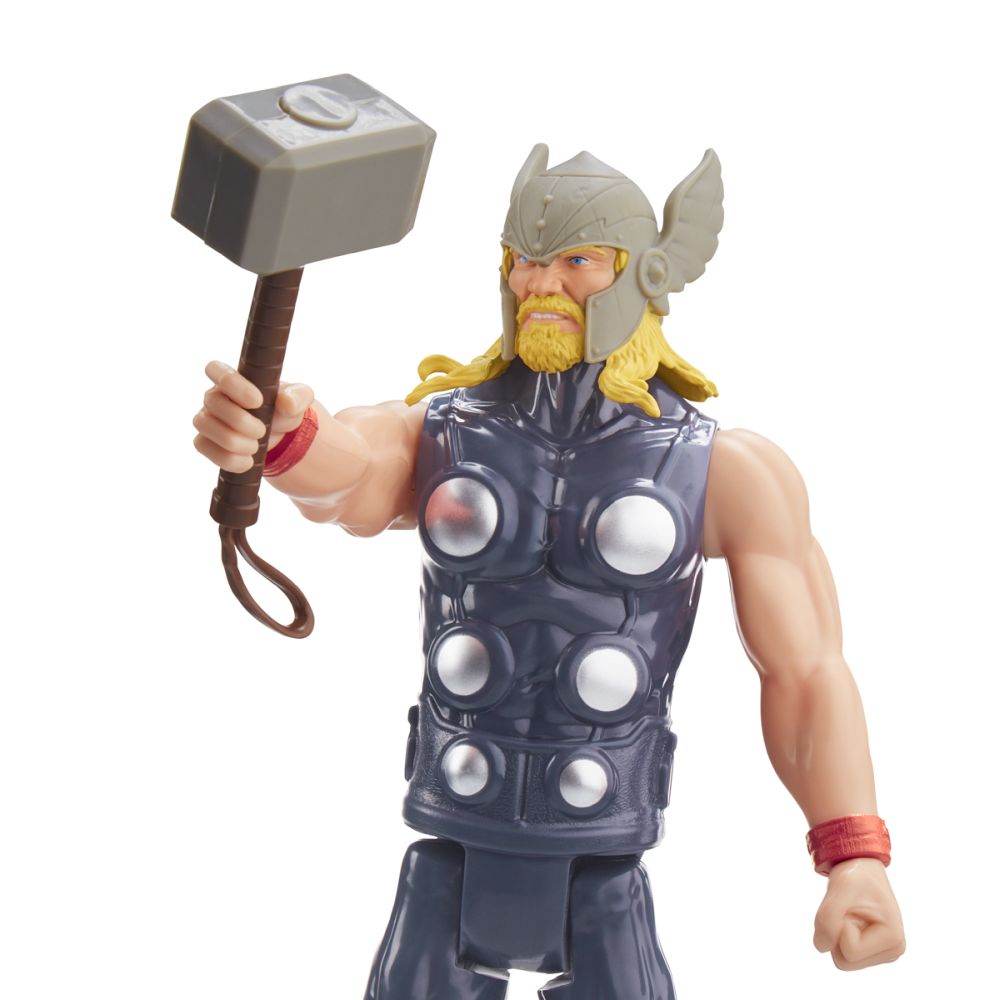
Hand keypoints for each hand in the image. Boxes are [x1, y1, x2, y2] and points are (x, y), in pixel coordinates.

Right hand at [193, 361, 314, 472]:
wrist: (279, 437)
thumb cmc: (284, 410)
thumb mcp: (298, 400)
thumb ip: (297, 397)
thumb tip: (286, 402)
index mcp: (233, 380)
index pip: (216, 369)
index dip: (234, 385)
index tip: (257, 401)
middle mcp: (214, 397)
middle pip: (212, 402)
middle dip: (240, 421)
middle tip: (262, 431)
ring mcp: (206, 419)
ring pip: (205, 425)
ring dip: (234, 441)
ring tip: (256, 447)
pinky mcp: (205, 441)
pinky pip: (203, 447)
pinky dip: (228, 458)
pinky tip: (247, 461)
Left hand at [813, 858, 904, 969]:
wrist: (860, 866)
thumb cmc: (854, 876)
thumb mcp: (839, 890)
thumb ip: (828, 919)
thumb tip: (821, 946)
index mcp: (893, 940)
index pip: (850, 951)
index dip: (840, 925)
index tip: (852, 905)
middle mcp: (893, 952)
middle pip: (844, 963)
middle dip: (837, 934)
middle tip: (848, 910)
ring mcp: (883, 953)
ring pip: (841, 960)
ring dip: (836, 934)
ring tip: (850, 913)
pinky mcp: (871, 951)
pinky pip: (841, 953)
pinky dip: (838, 935)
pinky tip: (850, 919)